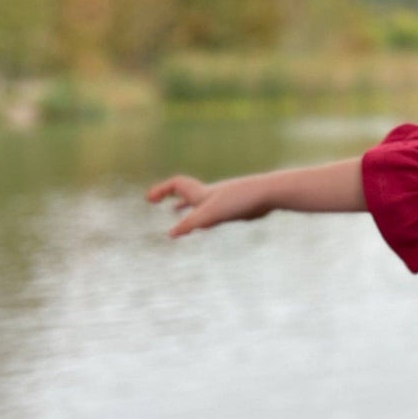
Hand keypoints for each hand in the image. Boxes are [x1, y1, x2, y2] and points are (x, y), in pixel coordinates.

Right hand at [145, 173, 272, 237]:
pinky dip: (203, 215)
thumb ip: (190, 223)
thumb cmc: (239, 201)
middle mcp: (210, 194)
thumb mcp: (211, 215)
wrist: (268, 194)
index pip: (176, 185)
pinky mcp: (235, 207)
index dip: (161, 190)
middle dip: (170, 197)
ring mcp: (223, 200)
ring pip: (199, 202)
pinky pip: (213, 211)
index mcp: (201, 192)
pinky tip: (207, 225)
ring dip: (186, 206)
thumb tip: (170, 234)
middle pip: (186, 192)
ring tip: (175, 212)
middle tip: (158, 202)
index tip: (149, 198)